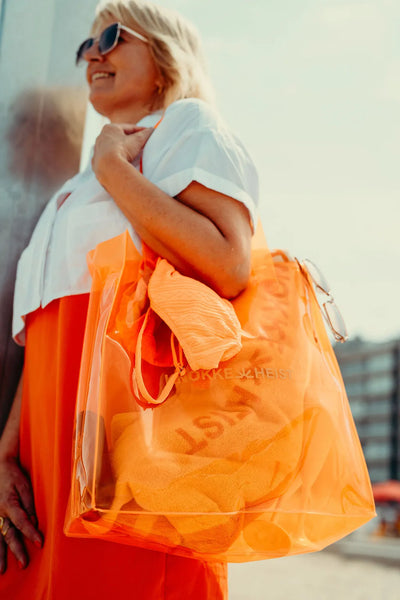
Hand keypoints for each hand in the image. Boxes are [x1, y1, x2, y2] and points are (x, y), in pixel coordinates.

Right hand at [0, 457, 42, 572]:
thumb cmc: (13, 475)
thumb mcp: (25, 485)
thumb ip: (29, 504)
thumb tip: (34, 522)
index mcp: (9, 503)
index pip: (22, 522)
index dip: (31, 533)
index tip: (40, 543)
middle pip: (8, 534)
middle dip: (16, 550)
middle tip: (24, 564)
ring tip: (2, 570)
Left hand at [92, 123, 152, 185]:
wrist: (110, 168)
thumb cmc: (123, 150)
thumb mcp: (138, 140)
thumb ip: (145, 133)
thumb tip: (152, 129)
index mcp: (110, 128)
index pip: (128, 128)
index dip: (140, 130)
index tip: (147, 132)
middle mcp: (101, 137)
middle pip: (119, 138)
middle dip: (130, 140)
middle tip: (140, 144)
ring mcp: (97, 150)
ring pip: (112, 149)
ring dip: (121, 151)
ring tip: (131, 156)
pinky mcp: (96, 163)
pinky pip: (107, 160)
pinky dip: (114, 160)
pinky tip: (120, 164)